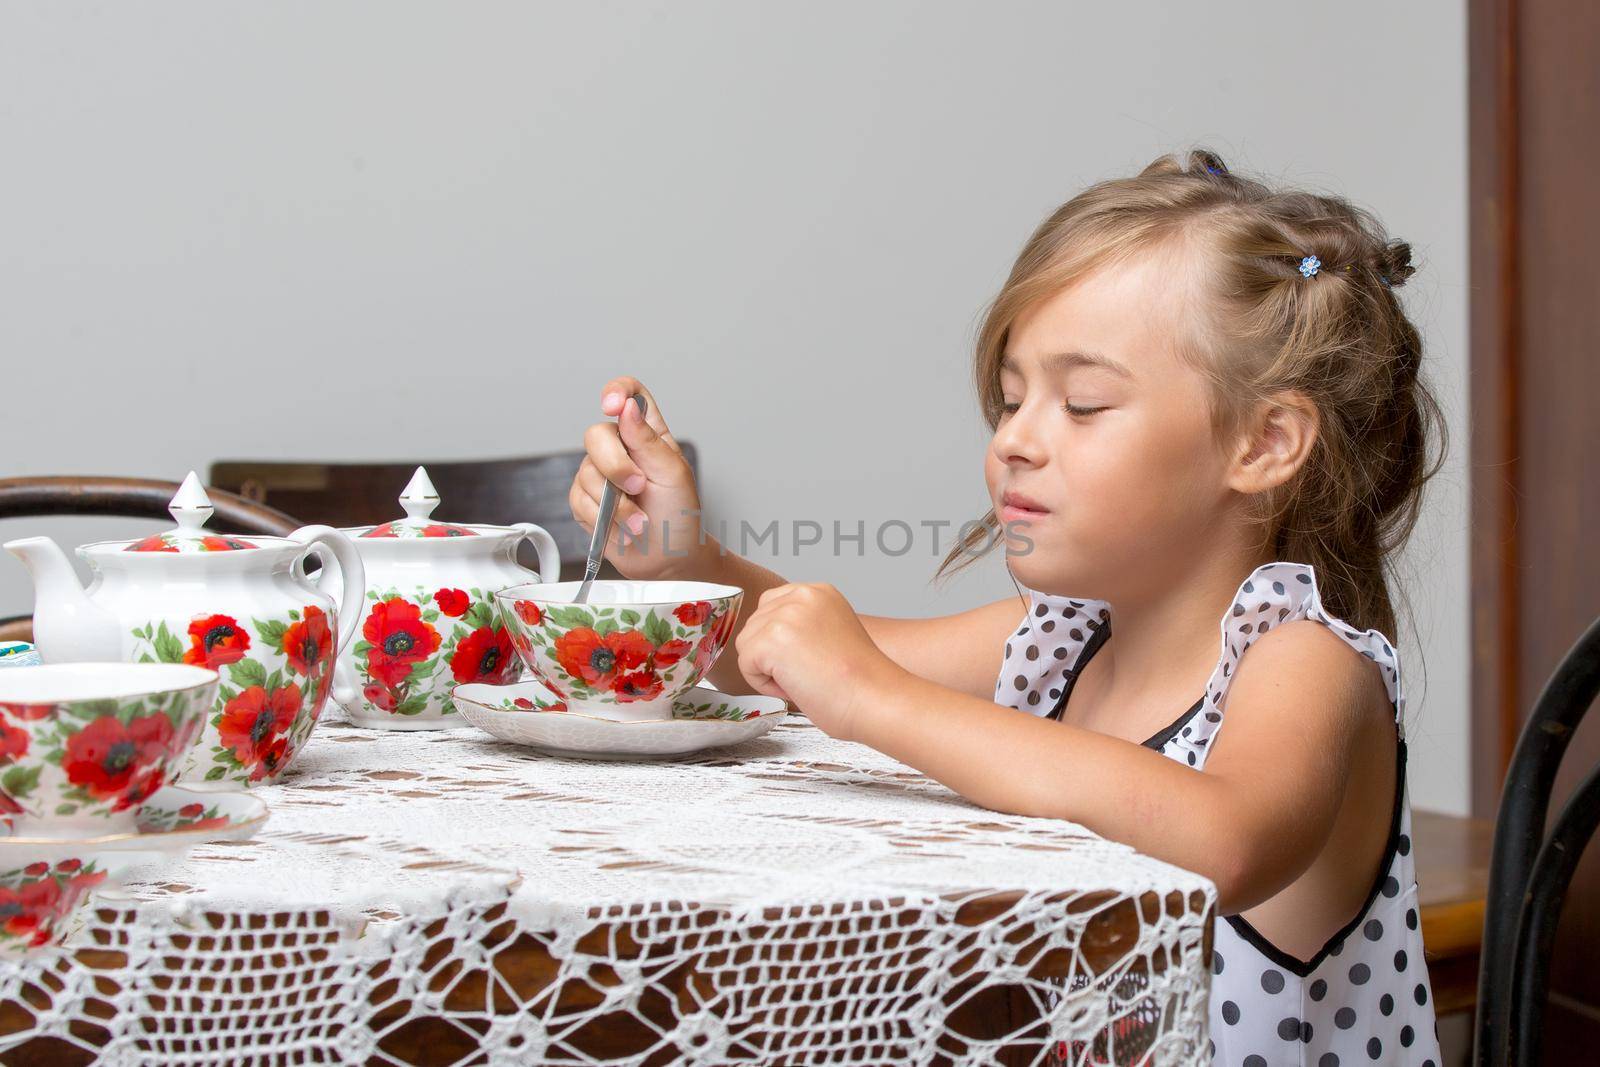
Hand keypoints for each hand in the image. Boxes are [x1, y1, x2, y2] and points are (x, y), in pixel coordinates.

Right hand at [569, 376, 712, 579]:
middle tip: (639, 488)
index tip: (612, 406)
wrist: (668, 559)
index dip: (616, 391)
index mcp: (646, 433)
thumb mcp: (673, 474)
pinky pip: (579, 500)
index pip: (629, 394)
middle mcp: (620, 448)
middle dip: (616, 467)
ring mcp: (600, 474)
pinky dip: (603, 519)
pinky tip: (624, 529)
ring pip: (587, 473)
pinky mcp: (585, 500)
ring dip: (616, 504)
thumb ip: (648, 440)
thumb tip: (626, 408)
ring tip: (639, 521)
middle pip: (596, 435)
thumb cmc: (679, 515)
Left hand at [733, 582, 902, 740]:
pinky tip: (798, 686)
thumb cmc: (861, 681)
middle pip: (755, 625)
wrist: (875, 698)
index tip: (809, 658)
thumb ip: (803, 625)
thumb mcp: (833, 633)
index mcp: (819, 592)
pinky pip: (746, 666)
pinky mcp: (770, 640)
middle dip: (773, 655)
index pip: (771, 605)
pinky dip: (765, 685)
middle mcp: (801, 595)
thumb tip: (768, 638)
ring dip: (768, 671)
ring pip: (747, 646)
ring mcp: (784, 615)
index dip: (780, 640)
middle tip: (810, 672)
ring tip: (806, 679)